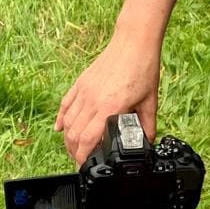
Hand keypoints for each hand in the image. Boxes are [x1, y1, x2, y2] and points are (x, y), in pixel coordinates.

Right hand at [55, 30, 160, 164]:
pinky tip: (60, 129)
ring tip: (73, 150)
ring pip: (67, 122)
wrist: (134, 42)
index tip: (84, 166)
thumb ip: (148, 125)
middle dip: (74, 152)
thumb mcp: (150, 102)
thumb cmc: (142, 68)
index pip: (88, 140)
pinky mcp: (81, 83)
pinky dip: (61, 119)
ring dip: (68, 139)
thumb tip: (148, 142)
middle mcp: (92, 101)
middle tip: (80, 162)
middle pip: (74, 135)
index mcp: (109, 107)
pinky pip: (65, 105)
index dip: (83, 157)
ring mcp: (84, 91)